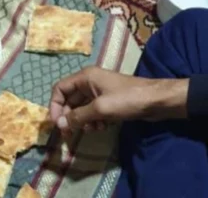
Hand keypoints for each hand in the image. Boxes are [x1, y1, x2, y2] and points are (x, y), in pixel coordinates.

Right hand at [50, 66, 187, 134]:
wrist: (157, 101)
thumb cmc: (127, 99)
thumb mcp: (100, 108)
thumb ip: (78, 116)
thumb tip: (59, 124)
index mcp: (84, 77)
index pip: (60, 89)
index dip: (54, 105)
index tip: (57, 123)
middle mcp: (89, 83)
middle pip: (69, 100)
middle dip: (69, 116)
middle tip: (69, 134)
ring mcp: (99, 92)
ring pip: (81, 108)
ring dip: (83, 120)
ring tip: (91, 129)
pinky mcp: (108, 102)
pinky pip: (93, 112)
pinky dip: (94, 121)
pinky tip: (102, 127)